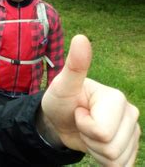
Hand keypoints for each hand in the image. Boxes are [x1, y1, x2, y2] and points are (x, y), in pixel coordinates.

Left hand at [39, 35, 139, 165]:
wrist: (59, 120)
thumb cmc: (60, 100)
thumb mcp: (62, 85)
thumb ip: (75, 65)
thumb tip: (81, 38)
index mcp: (117, 98)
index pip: (102, 131)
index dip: (83, 124)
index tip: (78, 110)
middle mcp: (130, 114)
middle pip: (111, 147)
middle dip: (89, 139)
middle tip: (80, 122)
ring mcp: (133, 132)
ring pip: (116, 159)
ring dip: (95, 149)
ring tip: (86, 131)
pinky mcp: (130, 147)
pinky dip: (104, 161)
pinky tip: (96, 145)